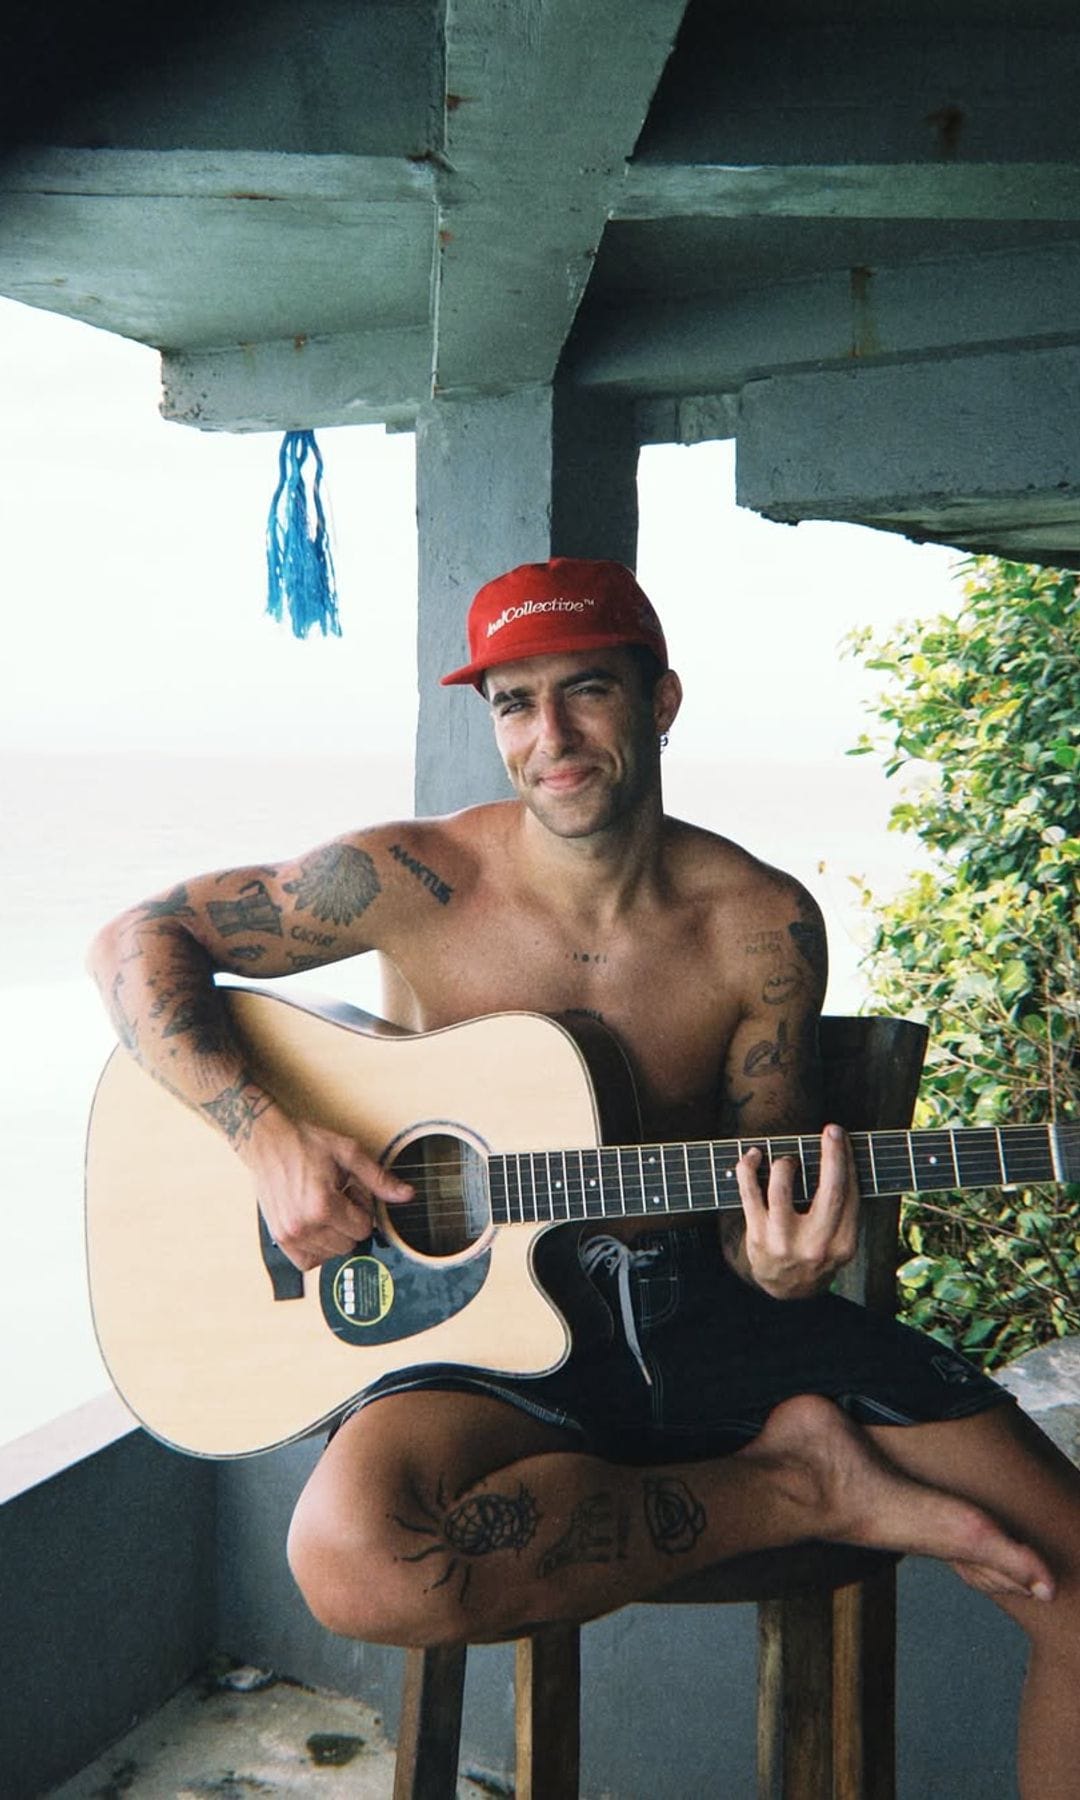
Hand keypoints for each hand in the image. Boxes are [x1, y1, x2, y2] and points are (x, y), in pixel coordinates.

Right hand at [241, 1110, 413, 1271]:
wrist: (266, 1141)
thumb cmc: (304, 1143)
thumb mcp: (348, 1154)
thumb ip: (379, 1179)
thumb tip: (406, 1195)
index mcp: (323, 1205)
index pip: (363, 1229)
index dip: (363, 1208)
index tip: (351, 1191)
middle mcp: (304, 1225)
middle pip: (348, 1244)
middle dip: (349, 1223)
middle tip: (337, 1197)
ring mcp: (289, 1235)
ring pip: (330, 1255)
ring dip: (333, 1235)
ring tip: (323, 1207)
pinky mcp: (279, 1238)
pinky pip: (306, 1262)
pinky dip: (317, 1250)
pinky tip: (316, 1226)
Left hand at [733, 1123, 858, 1298]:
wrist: (786, 1289)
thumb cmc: (815, 1252)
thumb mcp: (839, 1240)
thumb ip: (844, 1208)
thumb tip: (844, 1157)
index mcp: (844, 1244)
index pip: (851, 1195)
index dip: (846, 1161)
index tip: (841, 1137)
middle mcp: (817, 1245)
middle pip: (831, 1191)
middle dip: (833, 1155)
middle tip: (832, 1130)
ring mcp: (784, 1242)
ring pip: (783, 1189)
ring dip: (784, 1164)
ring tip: (786, 1161)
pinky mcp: (758, 1238)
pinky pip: (749, 1194)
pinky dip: (748, 1169)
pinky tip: (752, 1156)